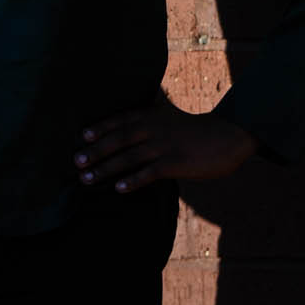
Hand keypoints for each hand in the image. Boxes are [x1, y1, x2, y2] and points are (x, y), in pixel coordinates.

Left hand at [75, 100, 256, 192]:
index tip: (82, 136)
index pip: (122, 119)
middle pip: (120, 138)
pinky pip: (150, 172)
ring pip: (130, 156)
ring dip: (106, 168)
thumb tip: (131, 119)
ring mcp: (165, 145)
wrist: (227, 137)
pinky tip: (118, 188)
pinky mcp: (176, 163)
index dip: (101, 127)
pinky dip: (133, 180)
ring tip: (87, 178)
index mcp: (154, 115)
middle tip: (77, 161)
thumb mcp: (171, 116)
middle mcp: (156, 128)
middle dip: (97, 150)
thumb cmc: (196, 130)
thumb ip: (151, 116)